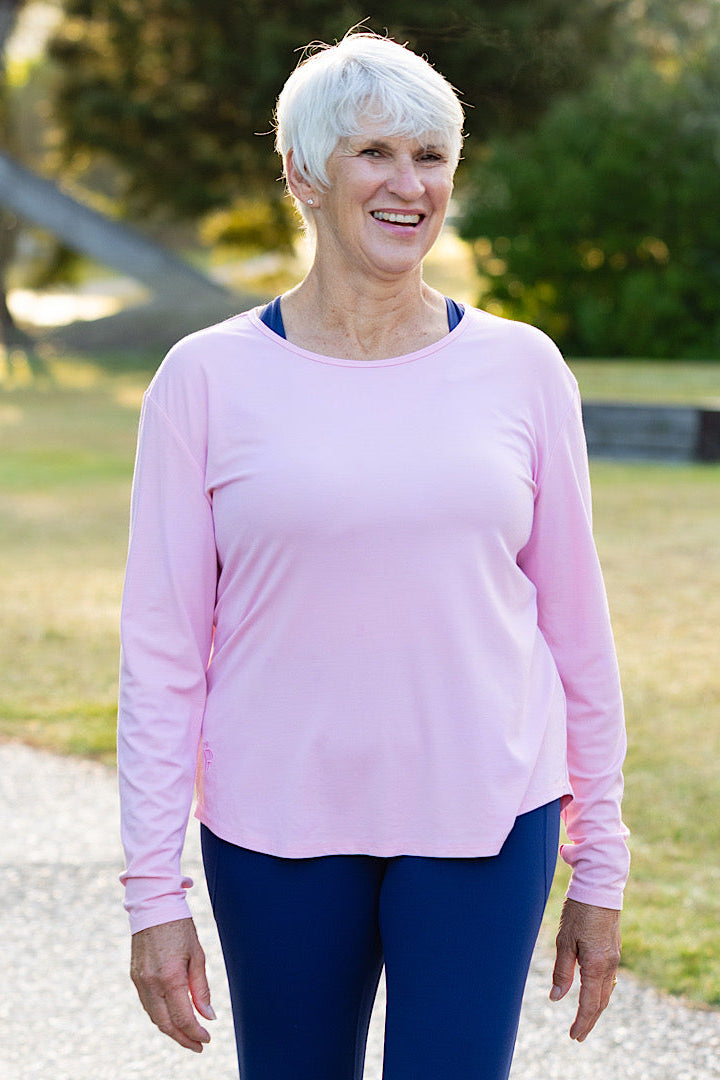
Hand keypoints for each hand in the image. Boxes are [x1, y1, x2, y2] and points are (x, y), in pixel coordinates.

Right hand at [130, 917, 214, 1052]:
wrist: (154, 906)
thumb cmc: (180, 927)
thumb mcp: (198, 955)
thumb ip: (201, 988)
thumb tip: (208, 1016)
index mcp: (171, 977)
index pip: (183, 1017)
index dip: (195, 1033)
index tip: (206, 1039)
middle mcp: (152, 983)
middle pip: (166, 1024)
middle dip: (183, 1039)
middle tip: (198, 1045)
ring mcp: (140, 981)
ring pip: (155, 1017)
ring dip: (171, 1030)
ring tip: (187, 1035)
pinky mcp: (135, 977)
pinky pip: (147, 1004)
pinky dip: (160, 1015)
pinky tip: (172, 1017)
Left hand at [549, 898, 620, 1040]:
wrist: (600, 886)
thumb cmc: (579, 910)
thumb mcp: (564, 939)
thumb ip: (562, 971)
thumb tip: (556, 998)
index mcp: (596, 965)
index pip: (590, 1003)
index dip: (582, 1022)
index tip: (573, 1036)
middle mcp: (610, 965)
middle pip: (601, 1002)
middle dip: (589, 1020)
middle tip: (578, 1036)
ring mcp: (614, 957)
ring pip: (606, 991)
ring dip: (596, 1008)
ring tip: (585, 1020)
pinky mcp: (614, 949)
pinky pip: (609, 979)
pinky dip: (601, 993)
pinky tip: (594, 994)